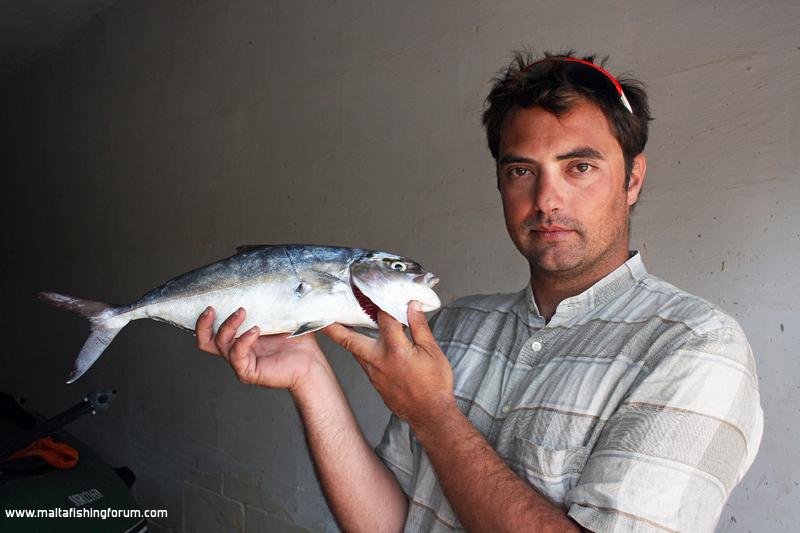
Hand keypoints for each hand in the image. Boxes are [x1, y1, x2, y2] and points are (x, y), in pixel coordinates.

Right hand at [195, 307, 326, 391]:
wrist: (311, 363)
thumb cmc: (297, 340)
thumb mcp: (280, 316)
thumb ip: (270, 302)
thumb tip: (270, 277)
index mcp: (240, 337)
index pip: (213, 329)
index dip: (206, 316)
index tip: (211, 297)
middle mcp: (236, 350)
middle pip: (205, 341)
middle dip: (202, 324)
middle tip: (211, 308)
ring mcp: (240, 361)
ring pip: (219, 344)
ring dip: (228, 325)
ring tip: (242, 312)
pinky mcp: (248, 372)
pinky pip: (236, 355)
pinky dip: (243, 340)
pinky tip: (255, 330)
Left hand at [322, 302, 454, 427]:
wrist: (430, 415)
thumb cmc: (435, 385)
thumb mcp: (433, 352)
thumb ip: (419, 327)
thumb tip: (412, 306)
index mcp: (395, 350)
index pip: (384, 318)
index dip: (381, 302)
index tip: (375, 291)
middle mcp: (379, 361)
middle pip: (349, 339)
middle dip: (333, 327)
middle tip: (321, 315)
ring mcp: (374, 373)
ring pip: (354, 351)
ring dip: (346, 338)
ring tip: (337, 324)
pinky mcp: (374, 382)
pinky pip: (363, 362)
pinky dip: (360, 350)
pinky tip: (363, 343)